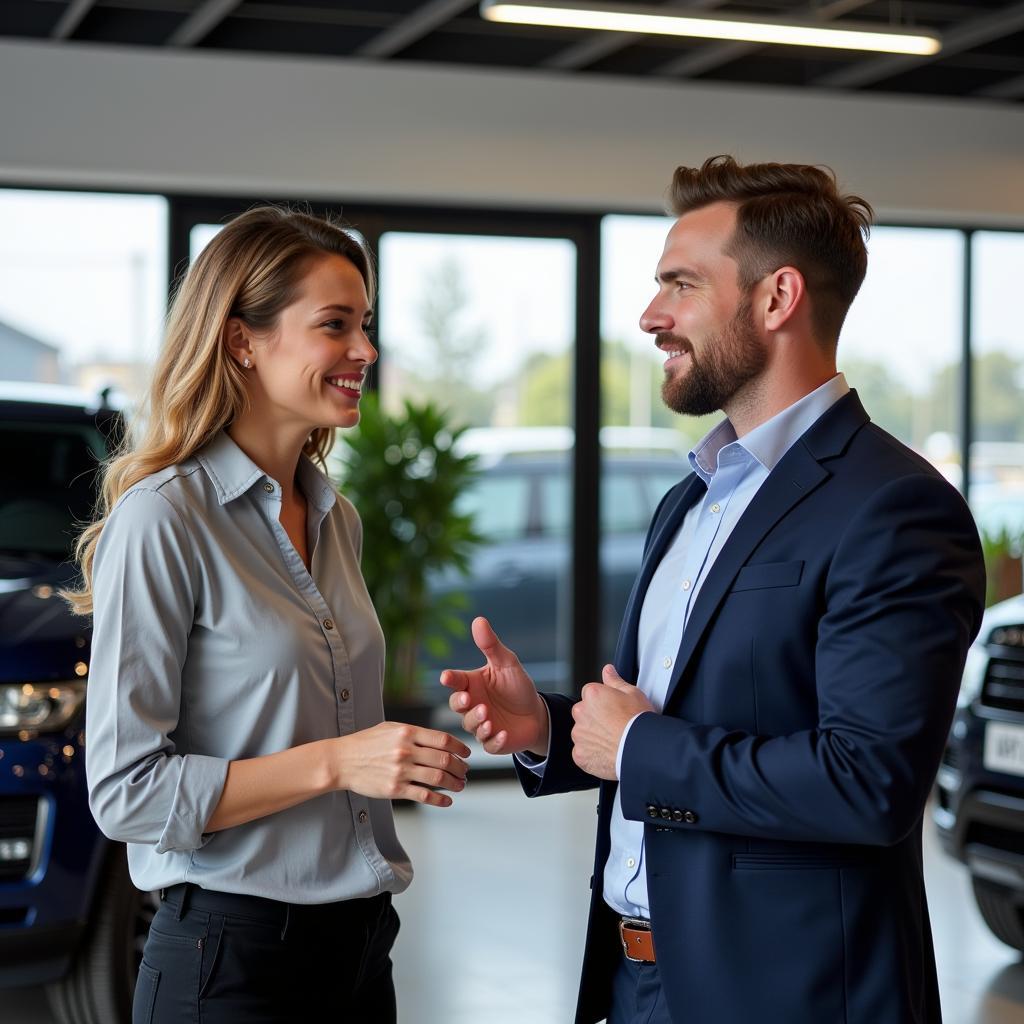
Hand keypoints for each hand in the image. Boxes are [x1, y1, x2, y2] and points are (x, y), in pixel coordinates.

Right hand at [334, 722, 470, 807]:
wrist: (342, 761)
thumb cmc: (366, 743)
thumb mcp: (390, 728)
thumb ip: (414, 732)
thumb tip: (439, 740)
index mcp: (407, 732)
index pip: (443, 739)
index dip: (460, 747)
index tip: (466, 753)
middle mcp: (406, 750)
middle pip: (445, 759)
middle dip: (461, 767)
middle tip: (466, 771)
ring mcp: (401, 771)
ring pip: (438, 778)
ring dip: (454, 783)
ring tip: (460, 785)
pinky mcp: (394, 789)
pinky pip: (424, 796)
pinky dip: (440, 800)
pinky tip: (447, 800)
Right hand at [441, 616, 548, 755]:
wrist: (536, 714)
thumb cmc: (517, 686)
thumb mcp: (507, 663)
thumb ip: (491, 645)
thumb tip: (478, 620)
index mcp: (471, 685)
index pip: (456, 680)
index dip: (450, 679)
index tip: (447, 676)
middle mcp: (472, 705)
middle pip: (457, 705)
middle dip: (461, 703)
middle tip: (470, 700)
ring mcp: (480, 725)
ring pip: (471, 725)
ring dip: (477, 722)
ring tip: (488, 717)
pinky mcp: (492, 742)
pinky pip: (488, 744)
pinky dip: (495, 740)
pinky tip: (502, 734)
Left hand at [570, 665, 654, 779]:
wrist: (641, 749)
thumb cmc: (638, 722)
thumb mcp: (633, 693)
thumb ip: (615, 680)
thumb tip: (608, 670)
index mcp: (592, 695)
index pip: (590, 693)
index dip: (602, 701)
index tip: (612, 709)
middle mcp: (581, 713)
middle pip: (584, 712)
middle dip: (595, 717)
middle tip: (614, 725)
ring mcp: (579, 735)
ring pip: (582, 732)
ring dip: (592, 735)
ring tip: (613, 739)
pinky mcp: (580, 754)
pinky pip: (582, 752)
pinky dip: (592, 754)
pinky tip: (608, 752)